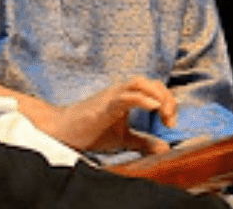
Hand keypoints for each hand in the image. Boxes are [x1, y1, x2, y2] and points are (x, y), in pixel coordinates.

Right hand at [49, 76, 178, 154]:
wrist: (62, 131)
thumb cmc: (90, 131)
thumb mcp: (123, 138)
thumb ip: (143, 141)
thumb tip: (164, 149)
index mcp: (127, 97)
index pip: (155, 90)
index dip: (169, 103)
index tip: (170, 124)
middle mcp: (121, 92)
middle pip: (151, 83)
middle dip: (167, 99)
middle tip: (170, 120)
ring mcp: (112, 96)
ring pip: (140, 83)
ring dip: (157, 95)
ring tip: (164, 112)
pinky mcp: (104, 105)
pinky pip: (125, 96)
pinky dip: (142, 99)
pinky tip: (153, 106)